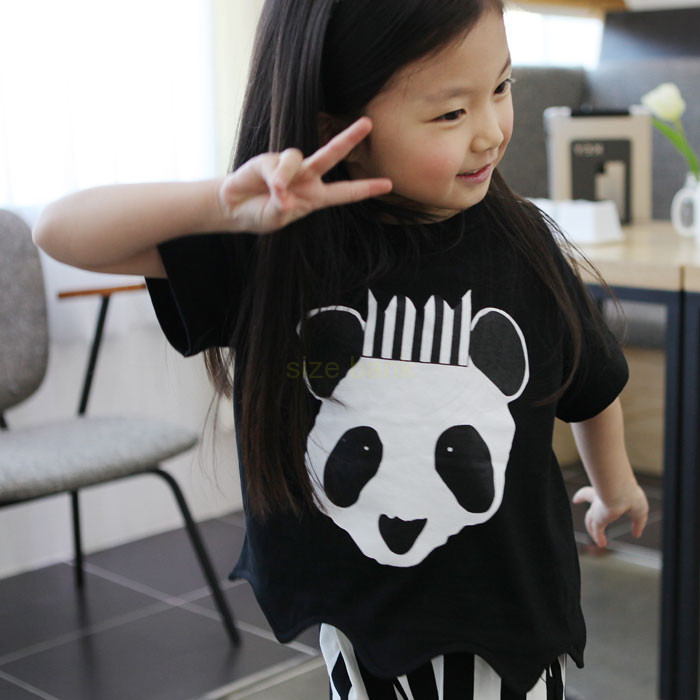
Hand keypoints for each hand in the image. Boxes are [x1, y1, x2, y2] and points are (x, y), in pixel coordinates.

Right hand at [216, 116, 392, 233]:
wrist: (233, 209)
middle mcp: (306, 177)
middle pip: (331, 155)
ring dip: (287, 177)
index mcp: (315, 196)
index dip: (365, 188)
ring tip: (278, 196)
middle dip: (349, 139)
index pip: (344, 192)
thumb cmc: (260, 215)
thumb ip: (283, 207)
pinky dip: (275, 179)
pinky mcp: (267, 161)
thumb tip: (285, 194)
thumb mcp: (276, 218)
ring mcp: (288, 167)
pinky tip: (272, 191)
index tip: (389, 185)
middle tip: (368, 123)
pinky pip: (277, 166)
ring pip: (298, 158)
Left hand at [572, 482, 648, 547]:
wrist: (622, 491)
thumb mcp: (639, 511)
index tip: (575, 499)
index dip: (582, 496)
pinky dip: (598, 537)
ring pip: (590, 522)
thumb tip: (637, 533)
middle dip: (582, 510)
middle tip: (577, 504)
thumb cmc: (631, 495)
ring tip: (598, 540)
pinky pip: (596, 531)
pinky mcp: (597, 519)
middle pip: (588, 507)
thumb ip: (638, 523)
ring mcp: (597, 511)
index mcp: (607, 495)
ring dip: (593, 531)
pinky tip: (602, 544)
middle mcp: (599, 502)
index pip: (590, 494)